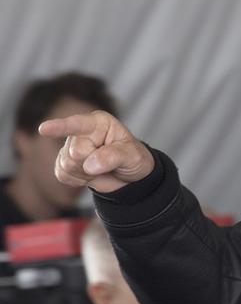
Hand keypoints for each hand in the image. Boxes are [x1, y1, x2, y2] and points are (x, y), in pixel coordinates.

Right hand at [38, 111, 154, 193]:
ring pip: (66, 164)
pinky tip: (90, 174)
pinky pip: (62, 174)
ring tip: (100, 168)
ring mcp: (70, 146)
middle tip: (107, 164)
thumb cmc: (133, 158)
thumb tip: (90, 165)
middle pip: (75, 152)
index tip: (43, 129)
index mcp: (98, 123)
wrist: (129, 176)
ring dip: (85, 173)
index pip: (78, 124)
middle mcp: (81, 132)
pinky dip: (78, 180)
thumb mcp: (132, 155)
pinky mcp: (64, 162)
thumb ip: (113, 157)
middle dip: (91, 163)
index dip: (60, 127)